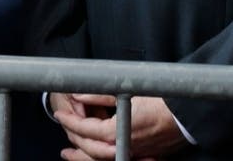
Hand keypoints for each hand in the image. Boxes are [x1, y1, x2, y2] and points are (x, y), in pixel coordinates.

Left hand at [51, 92, 186, 159]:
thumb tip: (79, 93)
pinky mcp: (143, 156)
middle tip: (63, 130)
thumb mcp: (126, 93)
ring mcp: (134, 154)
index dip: (69, 121)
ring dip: (83, 157)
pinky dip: (102, 158)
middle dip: (73, 141)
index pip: (85, 130)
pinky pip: (116, 159)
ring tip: (69, 155)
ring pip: (102, 159)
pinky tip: (95, 155)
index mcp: (117, 132)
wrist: (187, 116)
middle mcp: (123, 147)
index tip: (60, 114)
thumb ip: (100, 94)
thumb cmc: (160, 102)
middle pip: (90, 149)